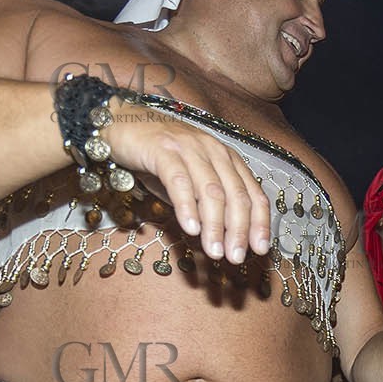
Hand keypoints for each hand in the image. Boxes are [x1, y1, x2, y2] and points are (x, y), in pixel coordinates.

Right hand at [103, 97, 272, 265]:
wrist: (122, 124)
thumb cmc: (160, 158)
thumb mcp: (192, 183)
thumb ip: (208, 206)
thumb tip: (226, 240)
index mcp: (227, 159)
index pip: (253, 193)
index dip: (259, 223)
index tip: (260, 249)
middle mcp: (214, 151)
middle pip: (235, 195)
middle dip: (239, 230)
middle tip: (236, 257)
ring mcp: (190, 148)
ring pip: (211, 191)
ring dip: (215, 226)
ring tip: (215, 252)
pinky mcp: (163, 150)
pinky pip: (180, 181)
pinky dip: (187, 207)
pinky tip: (190, 229)